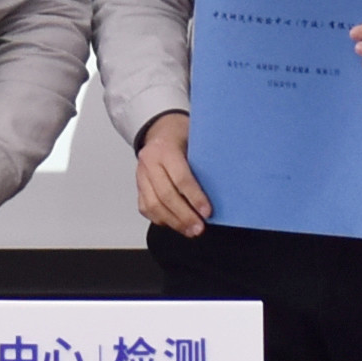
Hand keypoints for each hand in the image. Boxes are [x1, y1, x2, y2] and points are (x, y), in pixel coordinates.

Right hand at [134, 112, 211, 238]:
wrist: (160, 129)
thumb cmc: (182, 135)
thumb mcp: (196, 140)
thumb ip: (203, 161)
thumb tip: (222, 188)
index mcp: (165, 149)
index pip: (180, 177)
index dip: (195, 197)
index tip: (207, 212)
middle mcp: (149, 162)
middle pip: (165, 195)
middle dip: (184, 216)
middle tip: (199, 228)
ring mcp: (141, 175)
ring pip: (153, 205)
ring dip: (173, 222)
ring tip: (190, 231)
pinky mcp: (138, 186)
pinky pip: (146, 208)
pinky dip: (161, 219)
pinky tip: (175, 225)